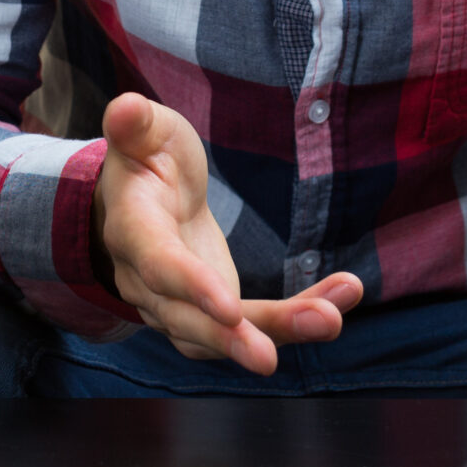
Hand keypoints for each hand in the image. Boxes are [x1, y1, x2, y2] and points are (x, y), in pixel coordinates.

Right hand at [93, 94, 361, 373]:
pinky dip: (295, 317)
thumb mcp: (146, 131)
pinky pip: (253, 324)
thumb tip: (125, 108)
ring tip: (330, 320)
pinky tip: (342, 296)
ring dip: (276, 332)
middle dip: (231, 337)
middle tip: (270, 357)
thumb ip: (135, 124)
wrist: (143, 197)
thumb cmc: (147, 156)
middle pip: (185, 319)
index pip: (157, 263)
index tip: (228, 307)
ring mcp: (178, 304)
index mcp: (132, 229)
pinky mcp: (213, 312)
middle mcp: (148, 280)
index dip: (190, 286)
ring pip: (222, 333)